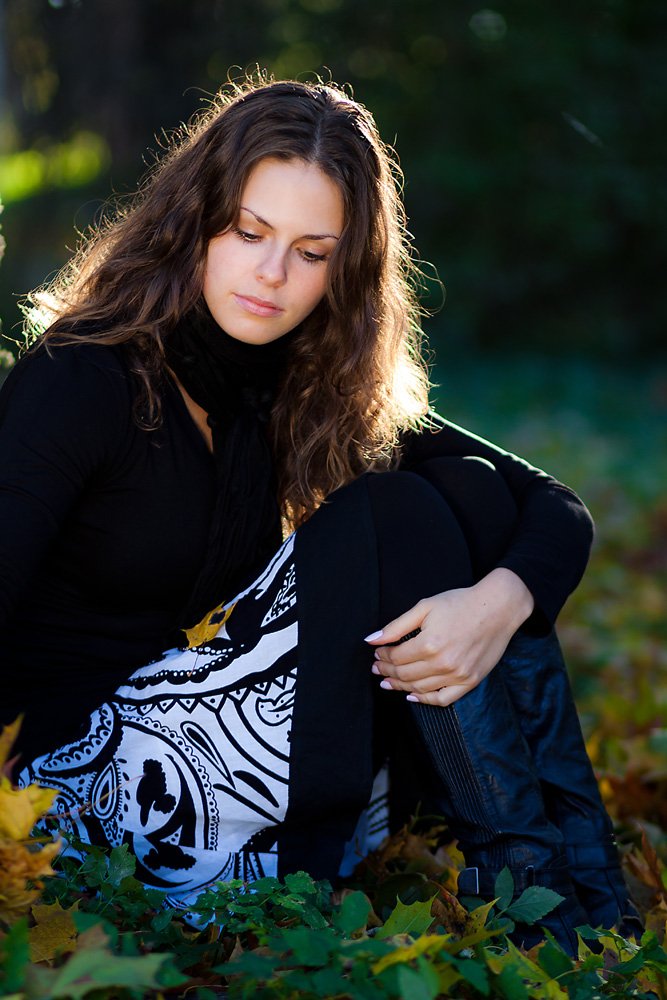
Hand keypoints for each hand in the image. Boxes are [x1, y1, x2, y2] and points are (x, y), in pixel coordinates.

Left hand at [365, 568, 534, 706]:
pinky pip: (443, 699)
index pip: (396, 657)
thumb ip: (396, 626)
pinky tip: (412, 696)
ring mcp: (458, 675)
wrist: (498, 607)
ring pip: (420, 689)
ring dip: (400, 686)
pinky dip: (425, 700)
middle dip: (387, 672)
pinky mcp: (470, 681)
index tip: (377, 654)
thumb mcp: (425, 607)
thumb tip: (371, 640)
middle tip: (378, 668)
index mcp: (429, 644)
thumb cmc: (461, 603)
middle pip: (405, 675)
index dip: (382, 657)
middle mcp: (443, 663)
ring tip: (389, 681)